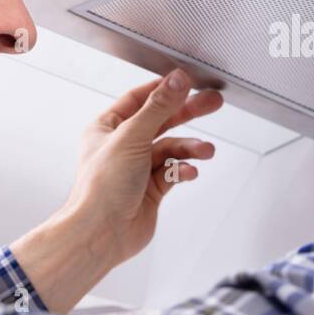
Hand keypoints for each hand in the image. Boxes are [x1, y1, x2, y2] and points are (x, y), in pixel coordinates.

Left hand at [11, 69, 221, 313]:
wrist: (101, 234)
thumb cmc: (101, 189)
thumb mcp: (132, 137)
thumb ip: (158, 107)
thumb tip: (176, 81)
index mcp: (108, 128)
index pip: (139, 99)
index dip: (164, 89)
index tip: (187, 81)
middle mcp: (122, 146)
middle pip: (161, 121)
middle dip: (187, 112)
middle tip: (212, 103)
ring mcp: (137, 168)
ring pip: (171, 148)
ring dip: (189, 148)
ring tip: (206, 150)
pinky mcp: (151, 189)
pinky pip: (174, 172)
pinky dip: (183, 170)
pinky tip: (189, 172)